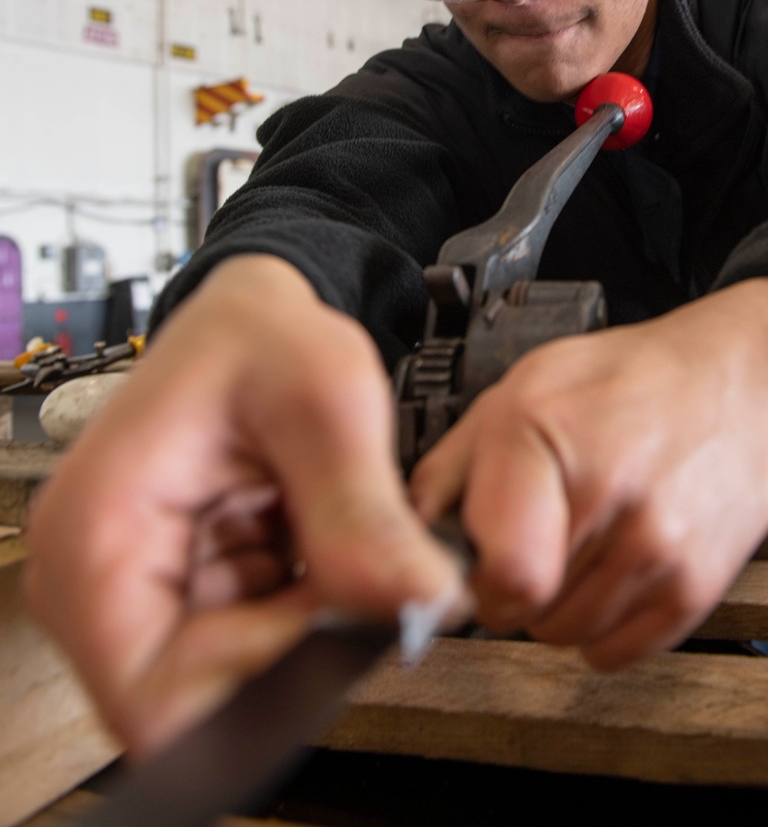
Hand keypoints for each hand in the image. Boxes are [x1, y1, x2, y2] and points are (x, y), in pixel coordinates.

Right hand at [24, 255, 463, 753]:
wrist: (254, 317)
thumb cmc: (265, 336)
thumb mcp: (325, 403)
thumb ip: (363, 513)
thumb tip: (423, 605)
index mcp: (98, 537)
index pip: (161, 700)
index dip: (264, 679)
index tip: (337, 613)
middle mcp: (92, 580)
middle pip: (198, 696)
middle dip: (295, 646)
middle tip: (355, 565)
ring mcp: (130, 591)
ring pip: (232, 676)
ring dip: (302, 622)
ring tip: (328, 529)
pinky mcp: (173, 590)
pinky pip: (245, 643)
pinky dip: (297, 607)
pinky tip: (311, 537)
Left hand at [410, 277, 767, 668]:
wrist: (734, 375)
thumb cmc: (624, 378)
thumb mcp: (523, 388)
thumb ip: (455, 463)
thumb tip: (405, 530)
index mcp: (545, 439)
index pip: (499, 577)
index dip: (479, 582)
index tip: (483, 565)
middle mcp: (609, 497)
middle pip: (527, 611)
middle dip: (516, 588)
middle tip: (539, 537)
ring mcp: (660, 547)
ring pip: (569, 634)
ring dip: (560, 606)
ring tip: (582, 542)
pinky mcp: (699, 584)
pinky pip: (619, 651)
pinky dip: (604, 625)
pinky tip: (613, 567)